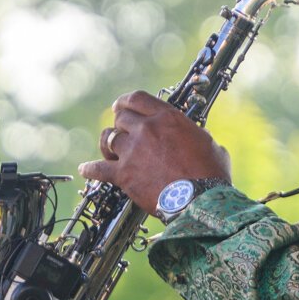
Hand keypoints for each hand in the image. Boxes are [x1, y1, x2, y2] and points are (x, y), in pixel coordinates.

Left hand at [80, 90, 230, 214]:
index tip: (122, 107)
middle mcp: (147, 129)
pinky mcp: (124, 174)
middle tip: (120, 130)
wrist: (201, 200)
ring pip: (108, 139)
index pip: (137, 99)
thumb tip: (197, 140)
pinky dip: (91, 169)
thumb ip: (195, 136)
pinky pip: (98, 169)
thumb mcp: (210, 145)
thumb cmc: (211, 175)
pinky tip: (86, 170)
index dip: (126, 102)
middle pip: (120, 118)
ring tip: (109, 150)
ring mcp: (133, 150)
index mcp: (168, 118)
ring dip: (108, 144)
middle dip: (120, 124)